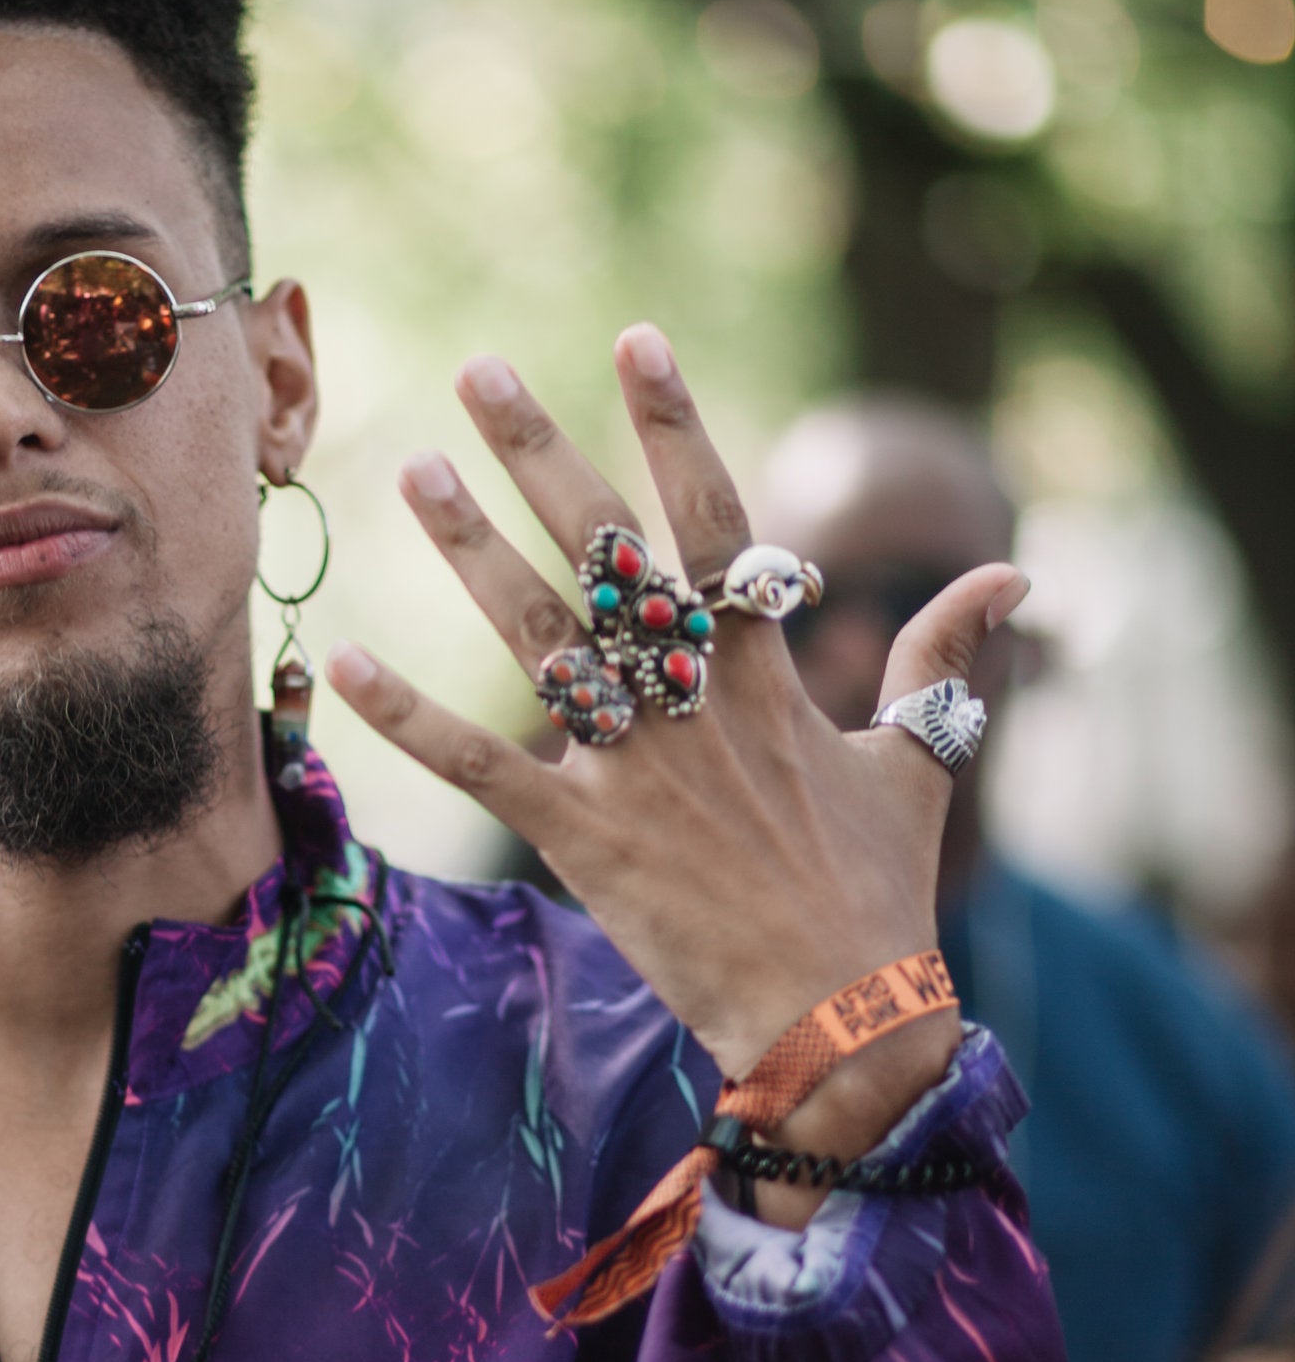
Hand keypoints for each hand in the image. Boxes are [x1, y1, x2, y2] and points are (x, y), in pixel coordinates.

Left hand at [328, 327, 1025, 1200]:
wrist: (840, 1020)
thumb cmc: (877, 897)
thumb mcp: (919, 766)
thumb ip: (943, 660)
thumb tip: (1011, 576)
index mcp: (769, 675)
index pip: (718, 520)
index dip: (675, 426)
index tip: (636, 341)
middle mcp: (694, 703)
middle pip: (610, 553)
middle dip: (541, 455)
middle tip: (480, 370)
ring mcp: (634, 767)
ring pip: (541, 637)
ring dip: (470, 550)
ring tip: (415, 470)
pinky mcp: (582, 839)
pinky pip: (481, 765)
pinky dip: (411, 717)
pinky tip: (351, 659)